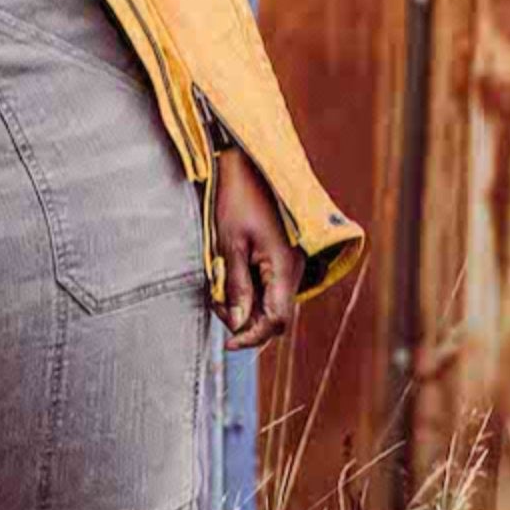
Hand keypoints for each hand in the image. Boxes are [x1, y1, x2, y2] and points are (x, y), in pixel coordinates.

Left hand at [211, 151, 302, 353]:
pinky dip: (249, 290)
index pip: (277, 320)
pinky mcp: (282, 257)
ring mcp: (290, 263)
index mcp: (283, 267)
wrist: (248, 165)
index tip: (228, 344)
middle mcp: (293, 269)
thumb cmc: (236, 200)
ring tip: (218, 289)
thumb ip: (237, 287)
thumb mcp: (229, 246)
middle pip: (276, 315)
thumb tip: (240, 324)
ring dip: (246, 305)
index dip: (252, 336)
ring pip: (272, 302)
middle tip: (216, 305)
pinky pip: (269, 286)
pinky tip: (229, 278)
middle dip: (245, 321)